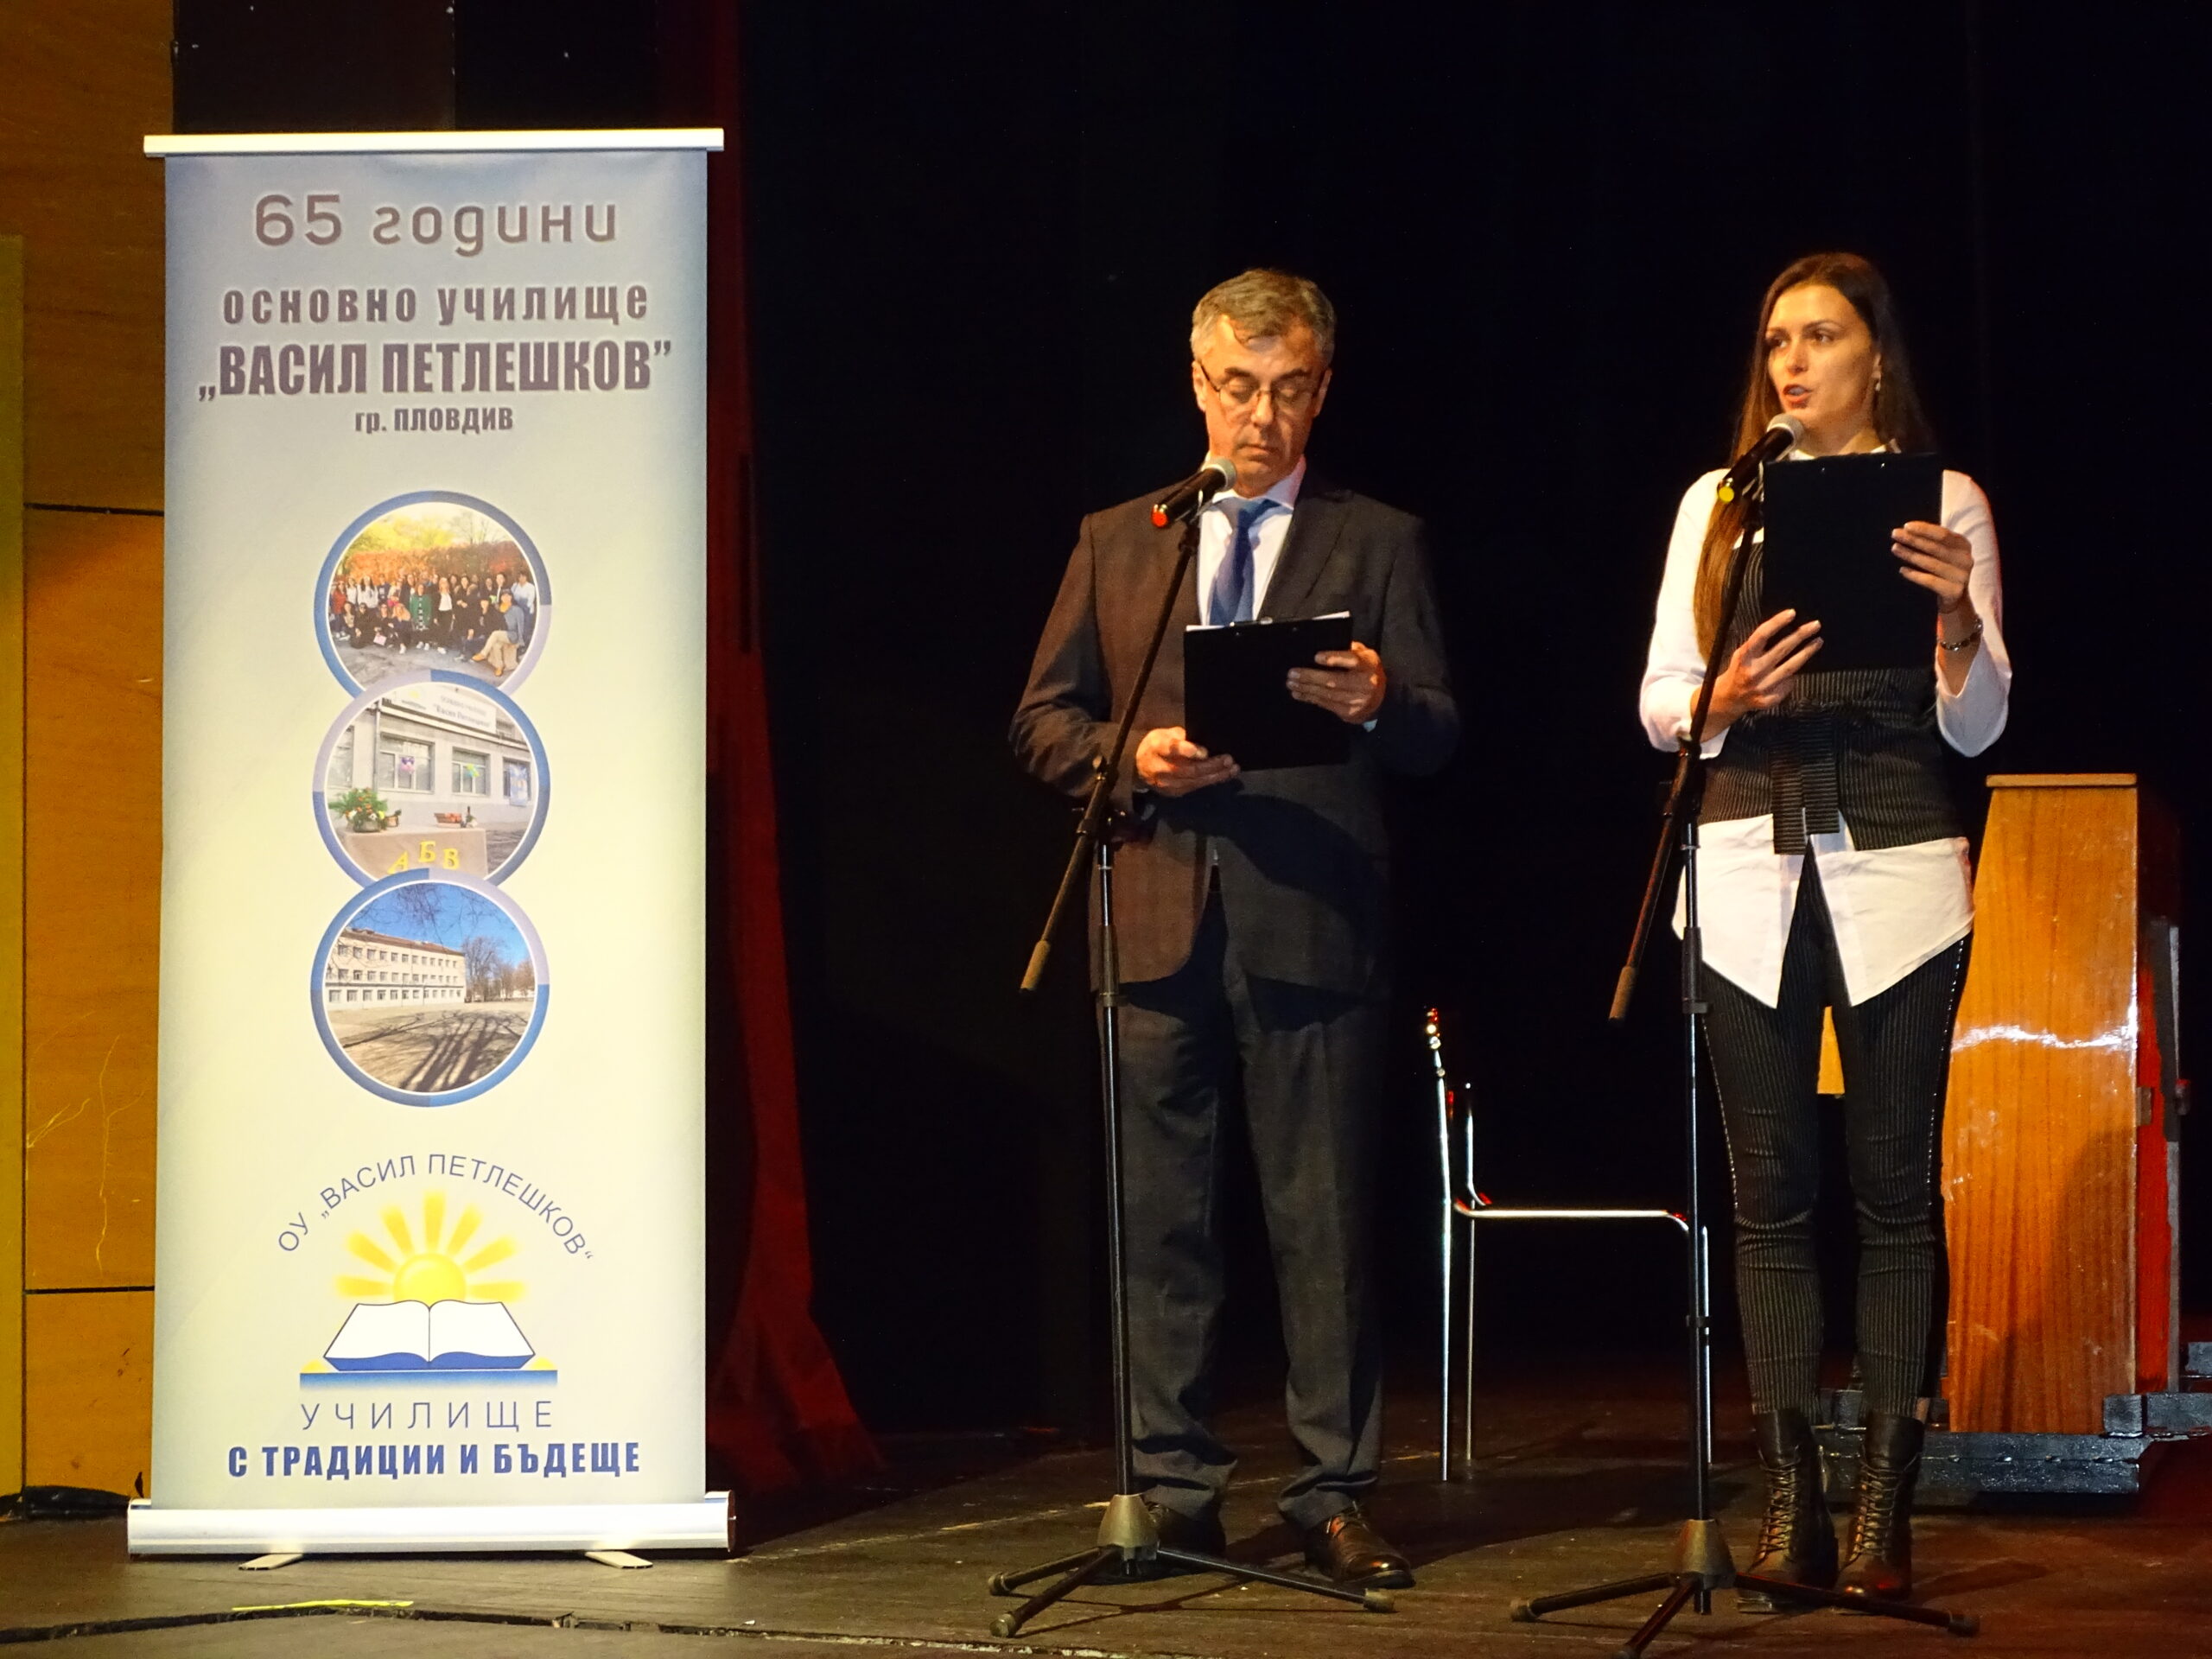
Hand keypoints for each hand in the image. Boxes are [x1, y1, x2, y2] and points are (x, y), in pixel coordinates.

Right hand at [1135, 726, 1237, 795]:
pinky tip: (1225, 775)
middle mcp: (1160, 768)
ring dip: (1216, 775)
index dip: (1188, 751)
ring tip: (1232, 768)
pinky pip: (1196, 787)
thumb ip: (1182, 737)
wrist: (1141, 766)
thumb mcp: (1165, 734)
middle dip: (1211, 765)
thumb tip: (1204, 742)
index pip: (1171, 749)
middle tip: (1228, 759)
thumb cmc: (1157, 745)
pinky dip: (1212, 781)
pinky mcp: (1174, 792)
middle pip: (1188, 769)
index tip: (1204, 752)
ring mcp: (1166, 783)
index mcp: (1156, 747)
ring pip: (1195, 781)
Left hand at [1288, 641, 1386, 723]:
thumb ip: (1347, 649)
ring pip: (1327, 694)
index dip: (1334, 658)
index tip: (1316, 657)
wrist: (1380, 699)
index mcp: (1369, 664)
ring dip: (1306, 689)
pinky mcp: (1349, 713)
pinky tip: (1299, 693)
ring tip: (1291, 683)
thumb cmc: (1365, 671)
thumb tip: (1321, 646)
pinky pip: (1326, 705)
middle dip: (1310, 677)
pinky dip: (1310, 698)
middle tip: (1292, 673)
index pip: (1352, 660)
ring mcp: (1357, 700)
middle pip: (1335, 680)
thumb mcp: (1363, 655)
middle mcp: (1366, 683)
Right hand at [1709, 608, 1821, 727]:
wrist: (1730, 698)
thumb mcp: (1742, 653)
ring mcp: (1762, 686)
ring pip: (1791, 667)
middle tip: (1815, 625)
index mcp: (1744, 656)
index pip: (1761, 635)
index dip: (1777, 622)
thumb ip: (1758, 644)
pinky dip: (1794, 676)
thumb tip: (1784, 628)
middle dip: (1801, 635)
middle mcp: (1753, 671)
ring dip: (1806, 653)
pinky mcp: (1770, 699)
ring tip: (1818, 641)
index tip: (1792, 613)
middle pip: (1782, 649)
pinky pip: (1788, 684)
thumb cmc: (1739, 670)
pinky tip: (1800, 670)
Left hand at [1893, 520, 1974, 614]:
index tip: (1906, 526)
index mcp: (1963, 545)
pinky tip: (1902, 570)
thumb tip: (1906, 530)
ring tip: (1895, 548)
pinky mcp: (1954, 591)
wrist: (1956, 597)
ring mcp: (1961, 576)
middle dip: (1913, 539)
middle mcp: (1965, 559)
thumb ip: (1932, 540)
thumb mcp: (1944, 551)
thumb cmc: (1945, 568)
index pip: (1942, 534)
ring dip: (1910, 554)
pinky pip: (1930, 581)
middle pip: (1935, 547)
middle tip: (1894, 534)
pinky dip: (1915, 575)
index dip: (1924, 529)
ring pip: (1931, 563)